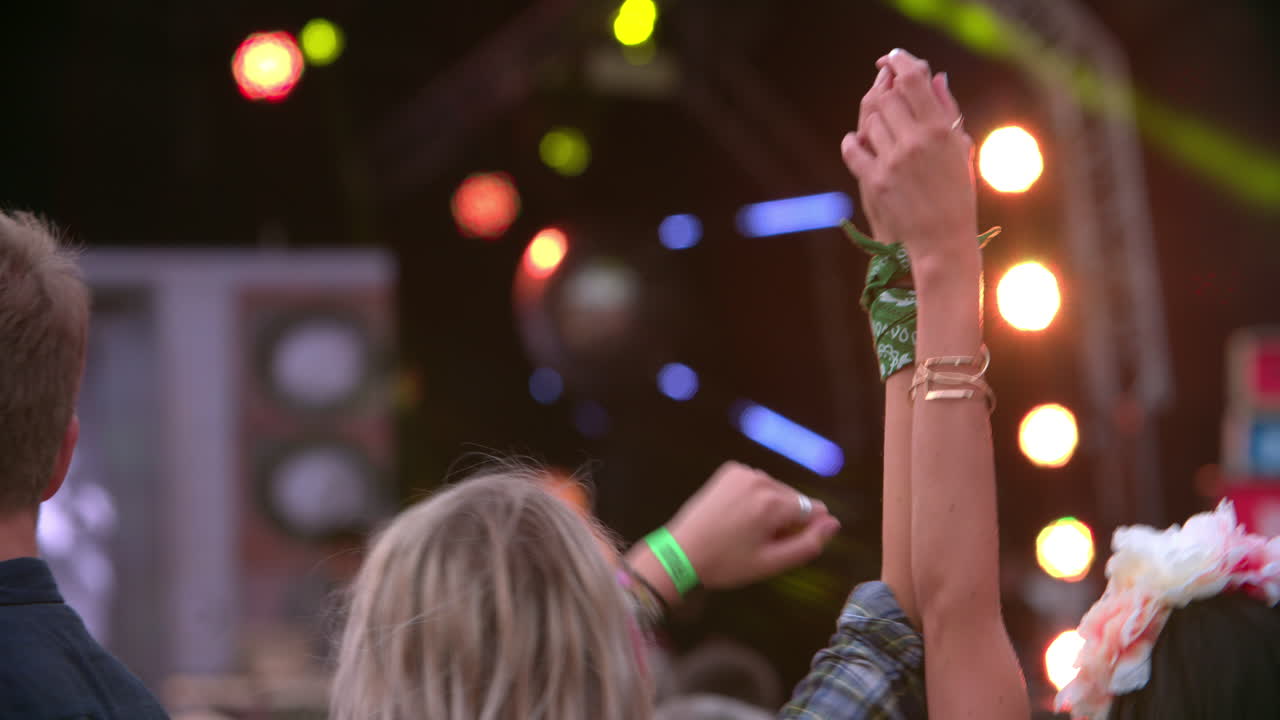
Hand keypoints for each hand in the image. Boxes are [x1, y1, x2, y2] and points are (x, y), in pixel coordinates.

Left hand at [666, 462, 839, 589]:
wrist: (682, 552)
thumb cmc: (727, 563)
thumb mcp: (772, 563)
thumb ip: (808, 544)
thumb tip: (834, 523)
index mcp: (773, 502)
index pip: (814, 510)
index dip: (803, 530)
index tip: (779, 545)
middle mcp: (761, 479)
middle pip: (795, 499)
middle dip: (786, 519)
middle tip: (759, 542)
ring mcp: (743, 472)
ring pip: (777, 490)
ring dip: (771, 508)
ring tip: (746, 530)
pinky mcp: (730, 470)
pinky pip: (758, 483)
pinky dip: (755, 497)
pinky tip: (737, 515)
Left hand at [841, 49, 977, 265]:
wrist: (942, 242)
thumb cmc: (956, 196)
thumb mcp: (961, 151)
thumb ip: (948, 113)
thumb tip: (936, 78)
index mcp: (941, 130)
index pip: (913, 80)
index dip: (900, 62)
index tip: (891, 58)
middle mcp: (916, 141)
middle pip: (886, 97)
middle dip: (884, 94)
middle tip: (885, 96)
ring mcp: (893, 161)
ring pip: (869, 121)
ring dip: (872, 122)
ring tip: (881, 129)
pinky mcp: (875, 181)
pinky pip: (853, 149)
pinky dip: (853, 143)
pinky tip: (858, 143)